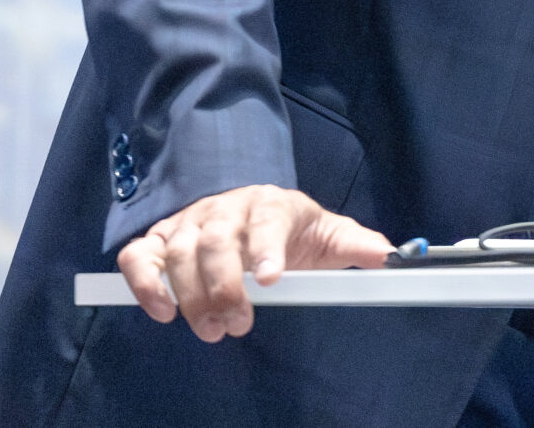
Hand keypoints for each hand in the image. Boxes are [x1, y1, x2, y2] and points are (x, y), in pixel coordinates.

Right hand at [116, 184, 390, 342]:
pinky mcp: (161, 239)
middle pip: (217, 241)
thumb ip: (356, 245)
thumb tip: (393, 256)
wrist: (253, 208)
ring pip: (179, 252)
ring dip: (189, 294)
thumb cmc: (292, 228)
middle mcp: (226, 208)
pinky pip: (139, 255)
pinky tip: (161, 311)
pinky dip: (143, 281)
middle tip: (236, 324)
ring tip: (209, 329)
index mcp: (272, 204)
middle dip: (225, 286)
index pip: (268, 221)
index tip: (272, 279)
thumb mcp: (327, 233)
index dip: (267, 248)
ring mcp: (190, 222)